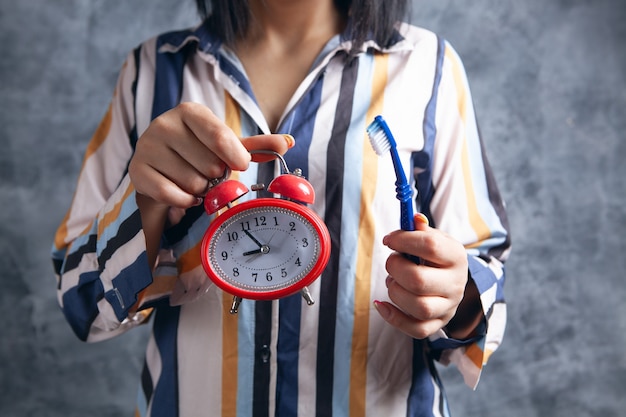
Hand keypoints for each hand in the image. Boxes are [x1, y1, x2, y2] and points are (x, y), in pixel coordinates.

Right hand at [128, 102, 293, 266]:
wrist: (161, 168)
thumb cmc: (198, 153)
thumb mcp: (228, 147)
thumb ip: (257, 145)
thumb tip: (288, 142)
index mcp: (190, 112)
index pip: (220, 136)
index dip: (235, 157)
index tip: (239, 166)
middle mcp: (164, 124)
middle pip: (209, 165)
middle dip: (214, 177)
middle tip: (207, 173)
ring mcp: (147, 147)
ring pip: (192, 182)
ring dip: (200, 190)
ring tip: (193, 181)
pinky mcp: (137, 172)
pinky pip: (171, 195)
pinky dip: (184, 201)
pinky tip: (184, 194)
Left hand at [374, 214, 477, 339]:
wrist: (453, 281)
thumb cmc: (437, 258)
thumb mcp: (436, 239)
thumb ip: (422, 230)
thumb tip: (413, 218)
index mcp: (456, 257)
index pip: (430, 246)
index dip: (403, 240)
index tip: (389, 240)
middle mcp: (455, 284)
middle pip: (419, 280)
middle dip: (395, 268)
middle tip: (392, 262)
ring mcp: (448, 307)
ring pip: (418, 306)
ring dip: (395, 291)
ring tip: (392, 280)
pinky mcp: (437, 324)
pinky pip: (416, 329)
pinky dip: (393, 318)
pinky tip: (381, 304)